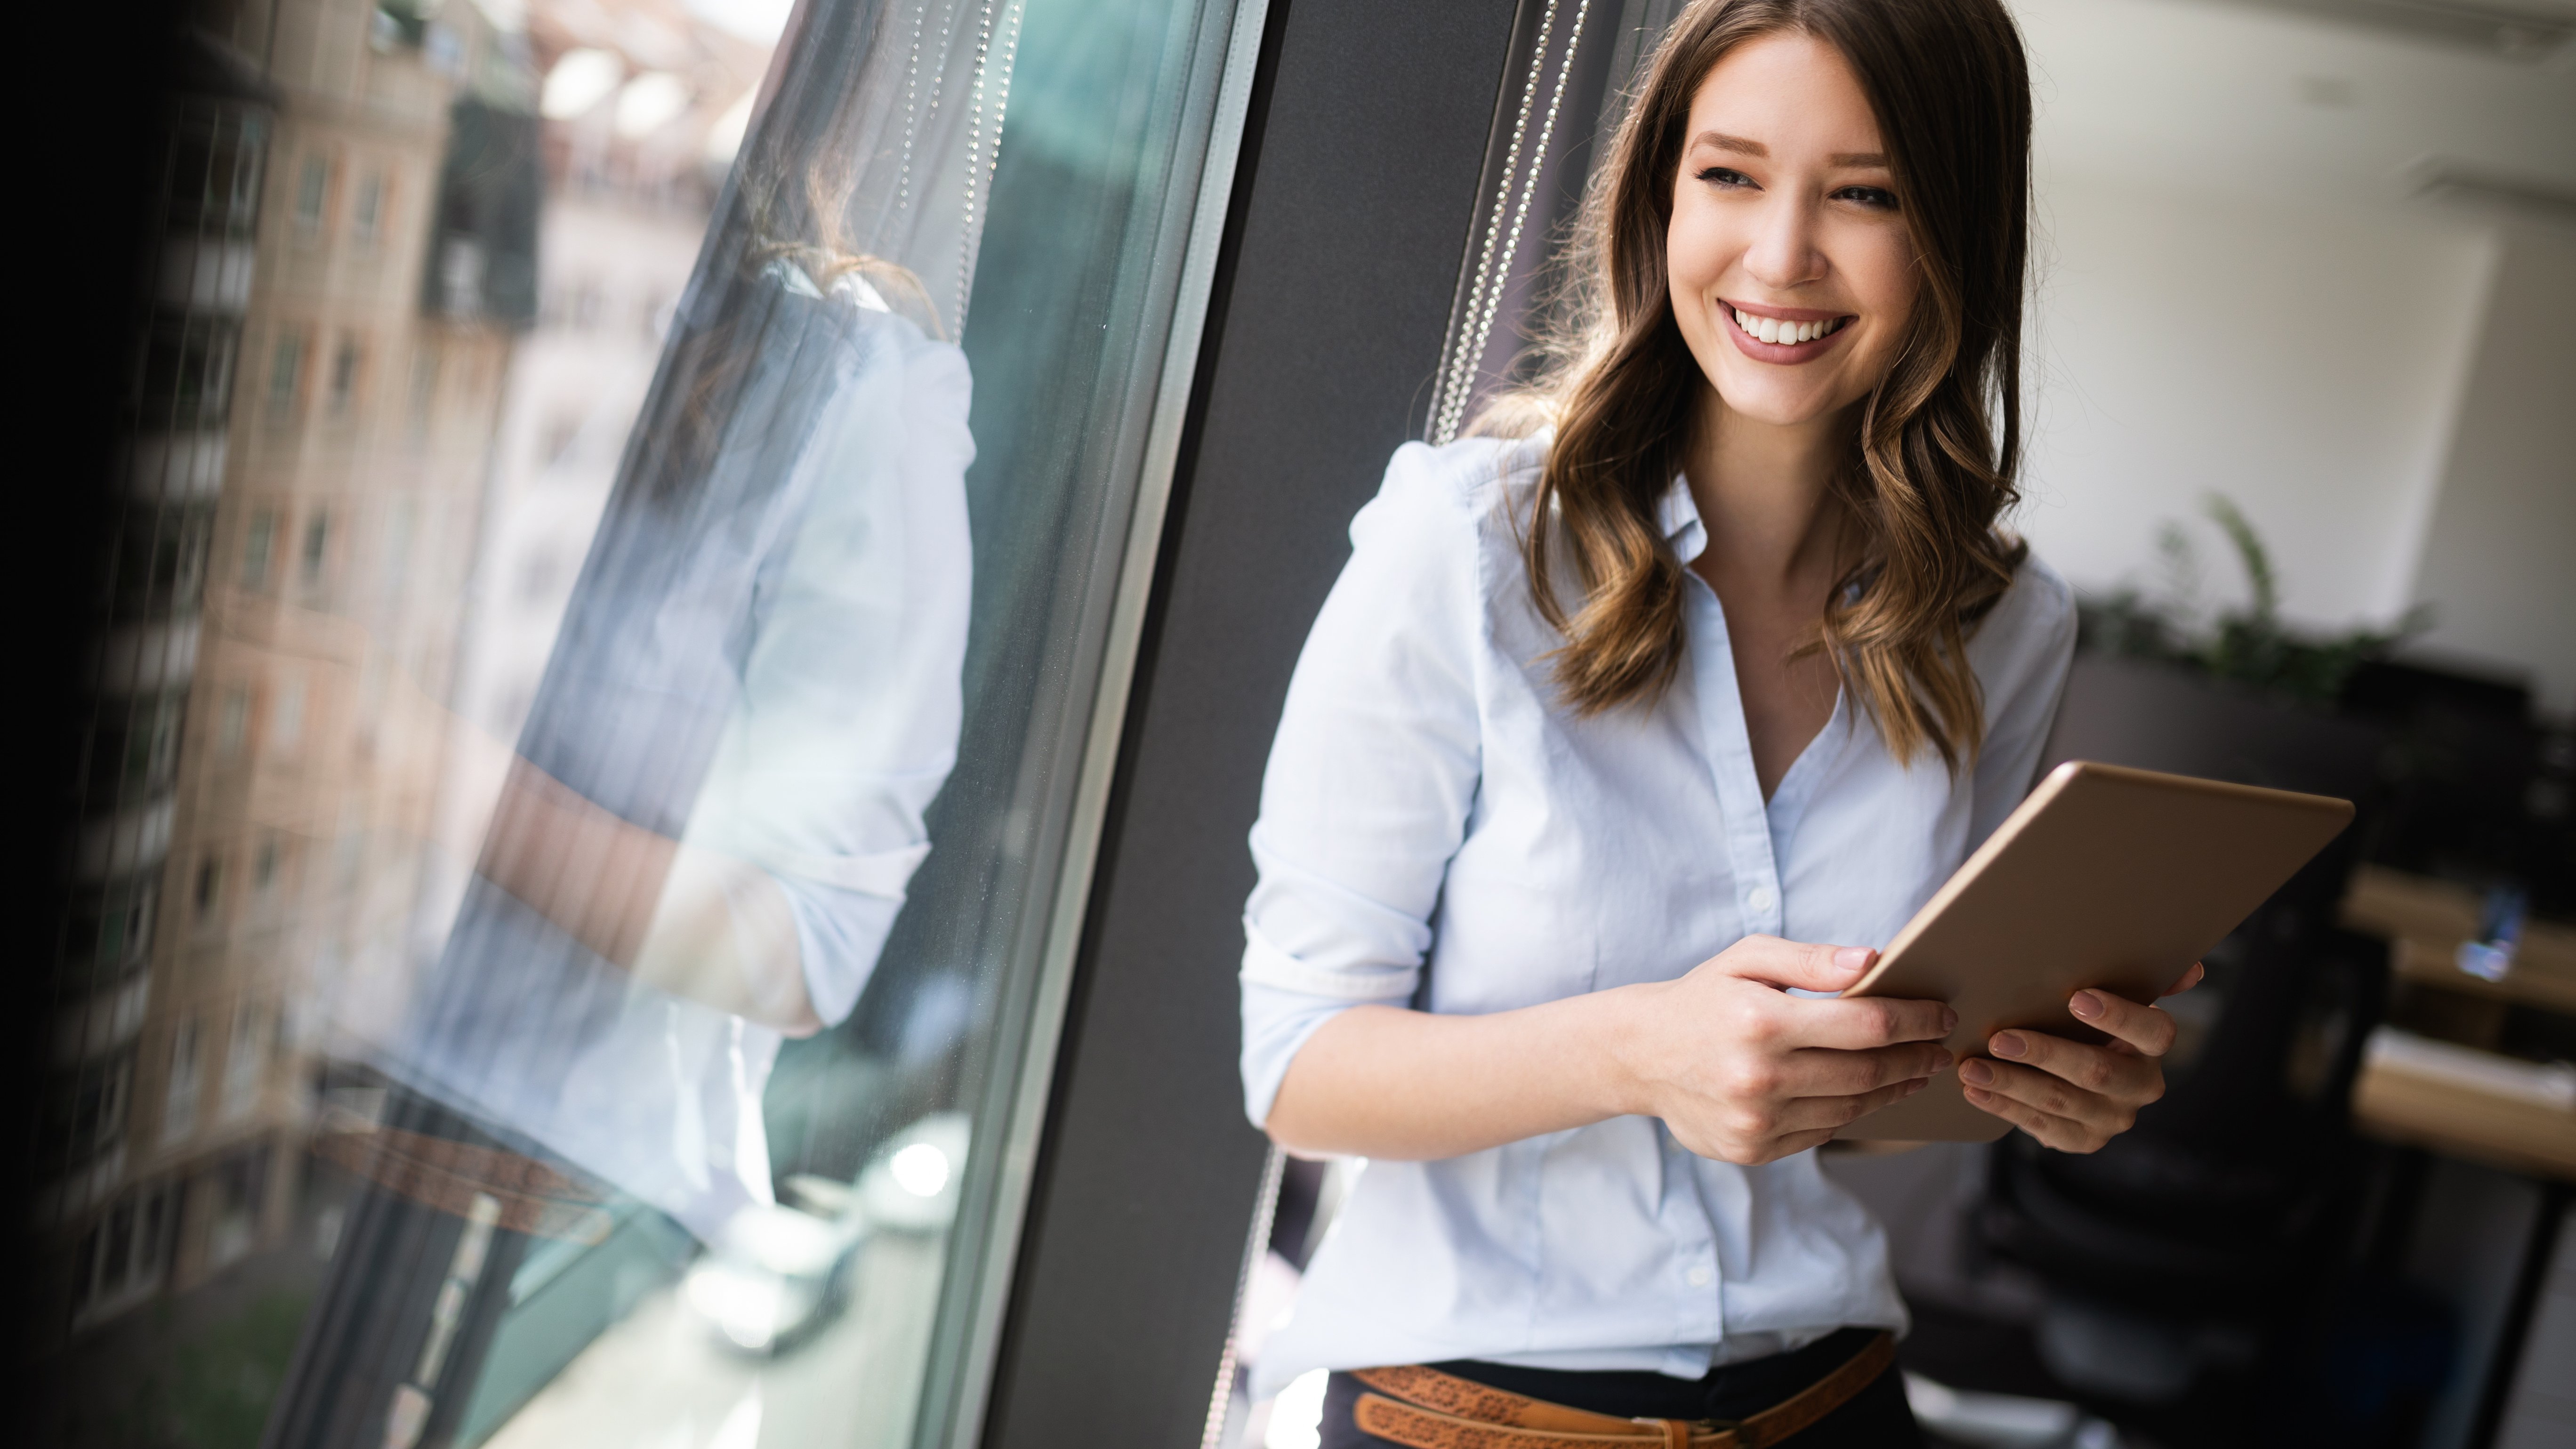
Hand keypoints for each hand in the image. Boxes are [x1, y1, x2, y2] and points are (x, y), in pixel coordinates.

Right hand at [1621, 936, 1956, 1166]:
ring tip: (1915, 1071)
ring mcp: (1755, 1120)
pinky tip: (1868, 1093)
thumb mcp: (1747, 958)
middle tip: (1941, 1048)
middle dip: (1915, 1058)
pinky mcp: (1752, 1150)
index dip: (1915, 1020)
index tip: (1943, 1015)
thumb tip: (1874, 961)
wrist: (1640, 1055)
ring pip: (1850, 1108)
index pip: (1864, 1024)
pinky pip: (1822, 1133)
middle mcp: (1758, 1076)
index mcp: (1760, 1021)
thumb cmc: (1703, 998)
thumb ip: (1811, 959)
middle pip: (1866, 1071)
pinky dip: (1852, 1112)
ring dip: (1892, 1088)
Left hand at [1961, 962, 2205, 1151]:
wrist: (2073, 1070)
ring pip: (2060, 1102)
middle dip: (2045, 1054)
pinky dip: (2004, 1106)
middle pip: (2096, 1071)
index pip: (2152, 1031)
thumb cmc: (2088, 1021)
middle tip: (1999, 1039)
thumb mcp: (2115, 998)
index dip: (2119, 1016)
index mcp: (2153, 1047)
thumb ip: (2147, 979)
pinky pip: (2040, 1127)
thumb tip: (2191, 969)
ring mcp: (2111, 1119)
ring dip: (2012, 1083)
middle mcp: (2140, 1087)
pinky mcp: (2081, 1140)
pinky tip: (1976, 1090)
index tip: (2077, 998)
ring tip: (1971, 1066)